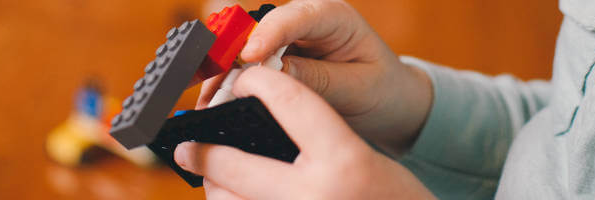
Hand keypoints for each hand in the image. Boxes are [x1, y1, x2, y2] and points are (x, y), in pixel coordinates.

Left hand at [177, 67, 434, 198]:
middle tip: (189, 147)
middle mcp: (311, 197)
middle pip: (232, 162)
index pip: (291, 103)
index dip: (261, 83)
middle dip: (203, 151)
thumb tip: (259, 129)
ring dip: (214, 188)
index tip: (245, 81)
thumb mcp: (369, 163)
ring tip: (216, 180)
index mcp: (344, 164)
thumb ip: (321, 143)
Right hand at [196, 0, 432, 156]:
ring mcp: (286, 40)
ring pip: (243, 49)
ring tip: (208, 101)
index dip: (268, 34)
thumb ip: (318, 80)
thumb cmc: (379, 89)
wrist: (387, 100)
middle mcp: (304, 22)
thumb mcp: (357, 88)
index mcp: (333, 17)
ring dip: (223, 74)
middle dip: (232, 56)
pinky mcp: (274, 59)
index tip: (249, 56)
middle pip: (258, 30)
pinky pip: (244, 67)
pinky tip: (214, 102)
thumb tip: (273, 75)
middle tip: (214, 86)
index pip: (297, 17)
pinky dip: (228, 85)